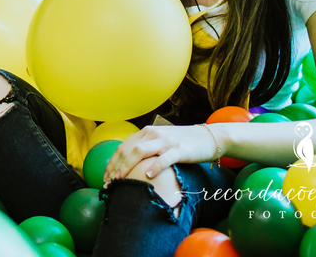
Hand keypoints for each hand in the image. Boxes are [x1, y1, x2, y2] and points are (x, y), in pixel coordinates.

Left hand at [102, 125, 221, 183]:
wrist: (209, 137)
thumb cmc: (184, 143)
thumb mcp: (161, 142)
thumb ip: (147, 149)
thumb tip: (131, 165)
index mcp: (146, 132)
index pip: (123, 147)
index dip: (112, 162)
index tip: (105, 176)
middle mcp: (153, 134)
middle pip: (128, 150)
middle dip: (115, 167)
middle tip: (109, 183)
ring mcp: (166, 141)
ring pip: (140, 151)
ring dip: (127, 166)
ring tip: (120, 180)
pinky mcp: (179, 150)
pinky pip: (164, 158)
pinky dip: (155, 166)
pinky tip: (148, 175)